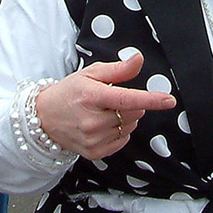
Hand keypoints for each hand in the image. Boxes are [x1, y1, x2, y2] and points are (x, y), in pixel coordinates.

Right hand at [35, 54, 175, 159]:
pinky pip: (122, 142)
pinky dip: (119, 132)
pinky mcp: (94, 152)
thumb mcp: (91, 74)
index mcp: (92, 96)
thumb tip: (139, 59)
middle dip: (132, 104)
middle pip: (133, 113)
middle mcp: (92, 121)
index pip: (127, 99)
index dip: (151, 99)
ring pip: (130, 128)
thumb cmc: (69, 92)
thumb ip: (118, 69)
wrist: (44, 117)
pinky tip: (103, 125)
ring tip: (104, 111)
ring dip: (126, 118)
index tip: (169, 100)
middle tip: (112, 98)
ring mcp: (92, 139)